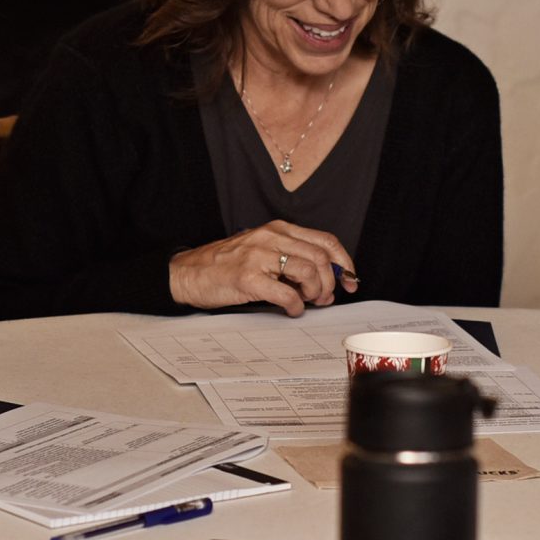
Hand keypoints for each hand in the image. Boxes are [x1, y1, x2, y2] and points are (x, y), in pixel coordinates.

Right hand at [168, 222, 356, 314]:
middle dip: (330, 283)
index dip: (345, 262)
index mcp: (278, 229)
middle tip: (323, 298)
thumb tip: (326, 282)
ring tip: (306, 302)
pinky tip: (291, 310)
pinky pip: (286, 294)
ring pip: (308, 272)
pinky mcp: (248, 278)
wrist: (189, 272)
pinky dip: (296, 306)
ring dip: (315, 293)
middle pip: (321, 258)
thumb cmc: (226, 265)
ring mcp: (258, 256)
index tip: (350, 281)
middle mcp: (271, 237)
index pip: (325, 240)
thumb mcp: (262, 251)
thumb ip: (291, 259)